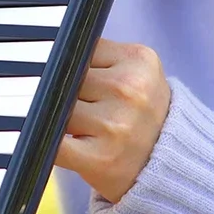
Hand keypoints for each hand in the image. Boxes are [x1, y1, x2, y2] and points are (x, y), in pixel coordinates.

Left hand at [54, 38, 171, 204]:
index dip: (72, 65)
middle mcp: (130, 90)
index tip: (76, 77)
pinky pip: (52, 143)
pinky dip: (45, 143)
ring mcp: (115, 125)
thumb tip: (46, 54)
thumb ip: (97, 55)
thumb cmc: (140, 112)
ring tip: (82, 126)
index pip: (79, 49)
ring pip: (57, 108)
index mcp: (138, 60)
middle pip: (66, 79)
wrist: (167, 164)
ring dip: (58, 118)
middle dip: (65, 92)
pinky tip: (55, 143)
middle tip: (84, 105)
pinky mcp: (99, 159)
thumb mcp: (135, 70)